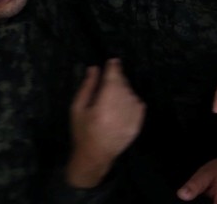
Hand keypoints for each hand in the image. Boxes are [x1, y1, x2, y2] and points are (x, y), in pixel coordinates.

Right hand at [67, 59, 145, 188]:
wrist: (95, 156)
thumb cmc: (83, 131)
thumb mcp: (77, 108)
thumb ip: (87, 87)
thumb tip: (95, 68)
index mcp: (102, 107)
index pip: (112, 80)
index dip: (113, 68)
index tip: (113, 61)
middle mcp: (119, 111)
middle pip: (123, 85)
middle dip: (117, 78)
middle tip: (110, 79)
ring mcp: (130, 119)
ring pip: (131, 93)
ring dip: (124, 90)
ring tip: (113, 98)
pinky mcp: (137, 124)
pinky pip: (139, 104)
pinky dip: (132, 100)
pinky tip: (122, 106)